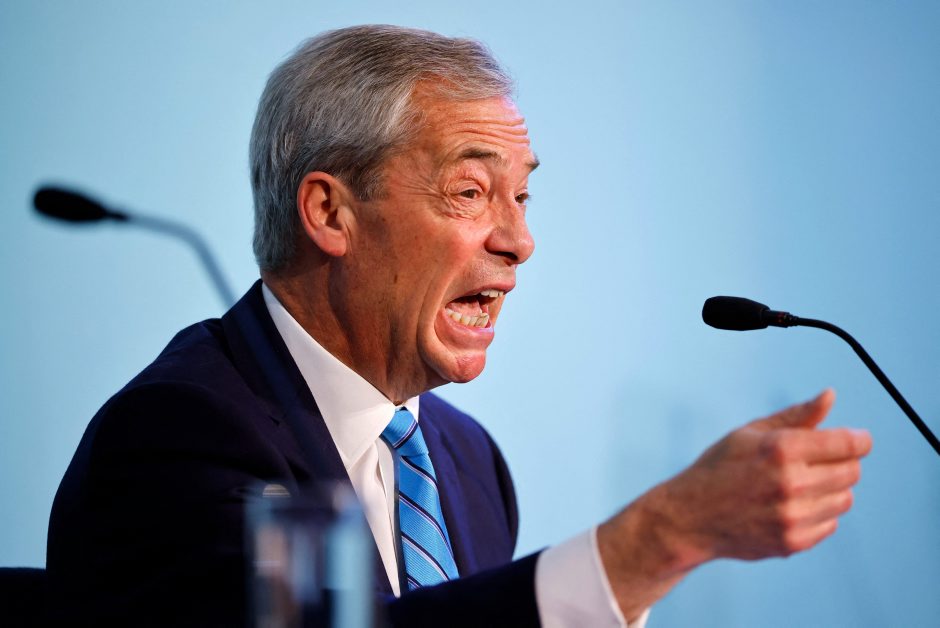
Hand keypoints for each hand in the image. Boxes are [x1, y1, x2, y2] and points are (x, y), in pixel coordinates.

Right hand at [597, 389, 871, 619]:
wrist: (690, 517)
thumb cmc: (718, 468)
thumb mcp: (750, 433)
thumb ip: (796, 416)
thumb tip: (829, 396)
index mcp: (781, 449)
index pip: (848, 443)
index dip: (859, 439)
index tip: (858, 440)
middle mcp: (791, 483)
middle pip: (852, 471)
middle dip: (843, 462)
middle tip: (818, 462)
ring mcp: (793, 516)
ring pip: (845, 498)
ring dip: (832, 489)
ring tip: (801, 485)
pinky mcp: (794, 542)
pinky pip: (830, 523)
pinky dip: (819, 513)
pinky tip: (791, 506)